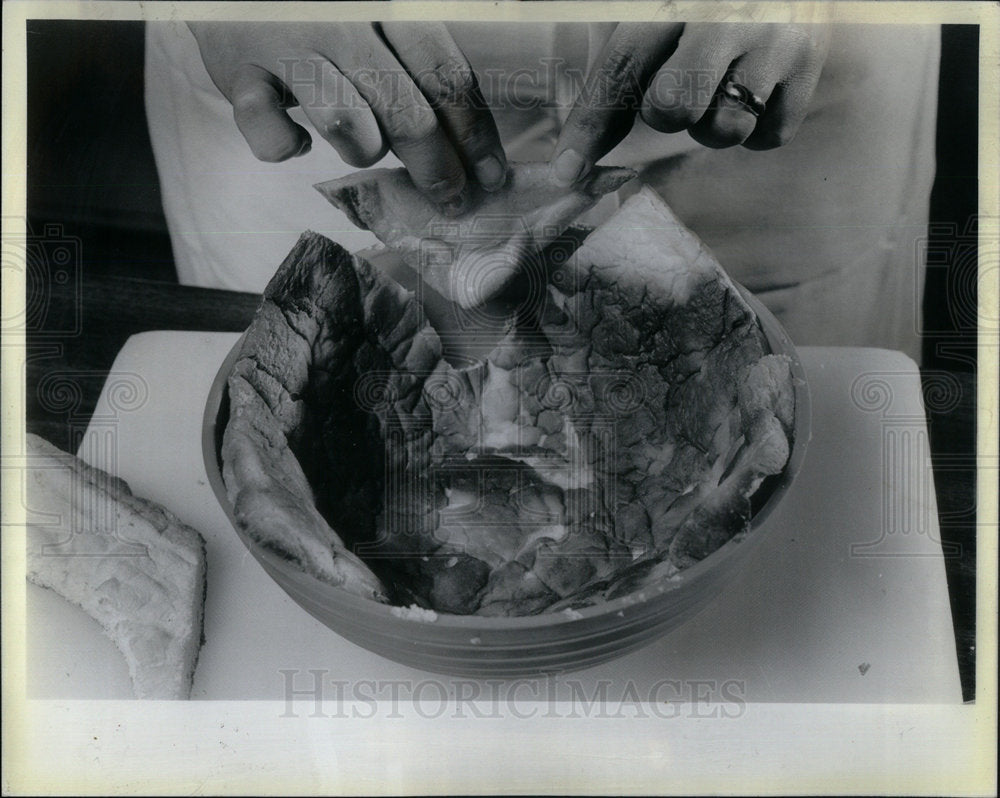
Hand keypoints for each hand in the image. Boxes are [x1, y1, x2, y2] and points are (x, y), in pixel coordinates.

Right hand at [188, 21, 507, 211]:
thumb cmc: (329, 19)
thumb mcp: (384, 28)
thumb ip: (423, 75)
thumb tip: (476, 151)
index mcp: (392, 6)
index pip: (446, 77)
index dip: (474, 135)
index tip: (491, 178)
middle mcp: (343, 19)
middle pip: (405, 109)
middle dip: (436, 167)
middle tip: (450, 200)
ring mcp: (288, 42)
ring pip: (346, 123)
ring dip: (364, 150)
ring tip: (363, 146)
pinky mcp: (239, 70)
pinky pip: (268, 130)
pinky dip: (283, 146)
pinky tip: (295, 142)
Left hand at [551, 23, 830, 184]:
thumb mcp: (654, 7)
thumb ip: (621, 52)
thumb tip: (575, 148)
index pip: (621, 67)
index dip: (589, 124)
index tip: (566, 170)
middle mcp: (727, 13)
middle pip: (670, 109)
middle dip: (665, 111)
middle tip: (682, 80)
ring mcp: (775, 39)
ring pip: (721, 131)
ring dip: (712, 121)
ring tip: (725, 80)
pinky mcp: (812, 63)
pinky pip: (767, 137)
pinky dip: (755, 127)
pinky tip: (755, 88)